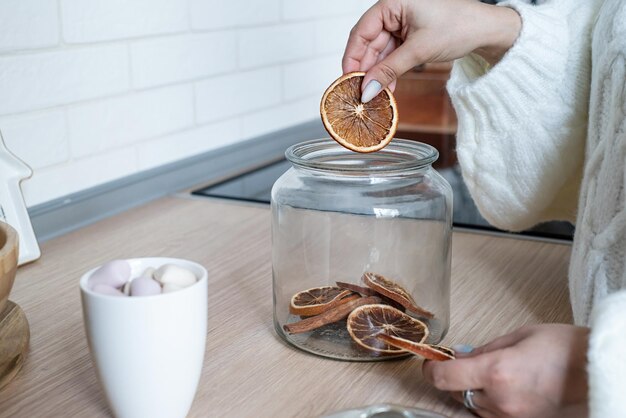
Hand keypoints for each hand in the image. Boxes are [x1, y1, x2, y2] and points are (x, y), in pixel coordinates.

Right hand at [342, 0, 520, 101]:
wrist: (485, 30)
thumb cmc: (458, 26)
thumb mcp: (419, 50)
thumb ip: (389, 70)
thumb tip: (367, 89)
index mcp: (392, 3)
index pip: (361, 32)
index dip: (352, 57)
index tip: (348, 80)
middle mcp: (393, 11)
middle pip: (368, 44)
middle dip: (365, 69)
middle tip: (360, 93)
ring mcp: (401, 24)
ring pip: (380, 52)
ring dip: (378, 74)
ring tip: (375, 95)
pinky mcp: (408, 36)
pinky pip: (392, 55)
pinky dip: (389, 71)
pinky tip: (388, 88)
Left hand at [422, 325, 588, 417]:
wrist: (602, 372)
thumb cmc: (566, 349)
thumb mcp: (520, 336)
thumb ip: (485, 349)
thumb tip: (460, 356)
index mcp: (497, 371)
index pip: (444, 378)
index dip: (431, 369)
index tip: (430, 363)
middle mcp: (501, 401)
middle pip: (458, 393)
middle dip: (457, 378)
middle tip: (468, 364)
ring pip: (475, 407)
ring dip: (475, 392)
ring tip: (499, 375)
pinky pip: (494, 417)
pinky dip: (492, 404)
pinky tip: (508, 389)